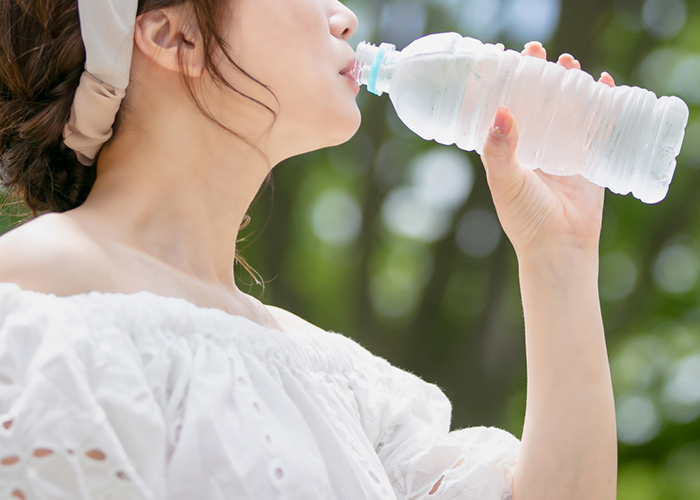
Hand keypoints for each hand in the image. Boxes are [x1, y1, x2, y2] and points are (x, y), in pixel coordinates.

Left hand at [481, 42, 615, 256]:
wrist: (559, 247)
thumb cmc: (525, 219)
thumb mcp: (505, 182)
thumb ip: (499, 151)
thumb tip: (500, 111)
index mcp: (508, 151)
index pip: (502, 110)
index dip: (502, 85)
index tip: (502, 59)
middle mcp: (533, 148)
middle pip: (535, 102)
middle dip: (537, 76)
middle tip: (538, 52)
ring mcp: (561, 152)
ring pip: (565, 109)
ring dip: (568, 84)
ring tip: (568, 63)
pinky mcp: (587, 159)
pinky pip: (595, 125)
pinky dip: (600, 104)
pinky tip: (604, 85)